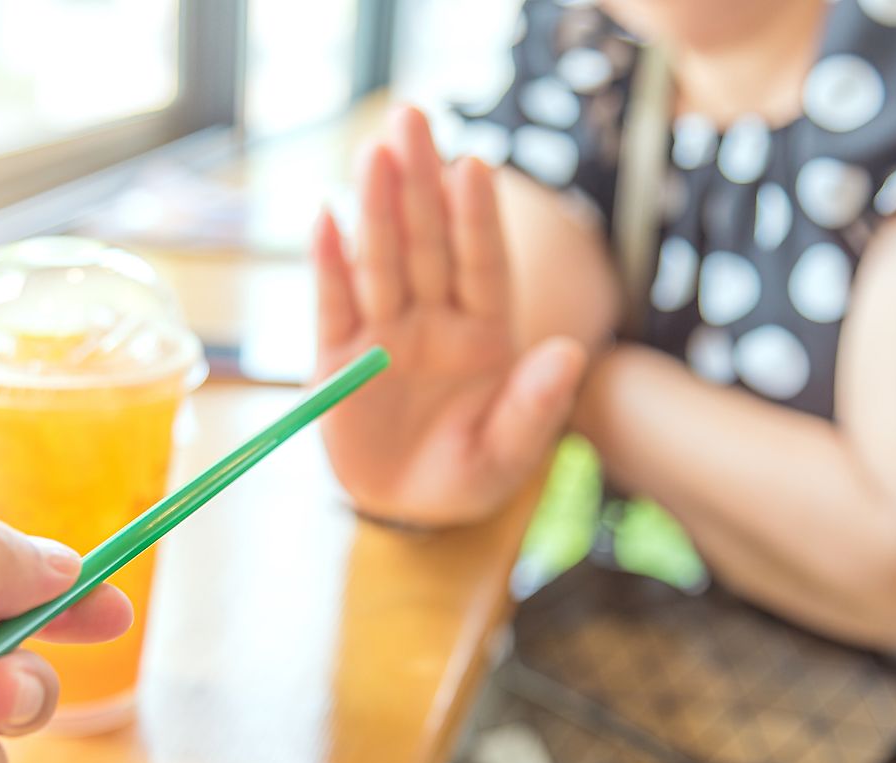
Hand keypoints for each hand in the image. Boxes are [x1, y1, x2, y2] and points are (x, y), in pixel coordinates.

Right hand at [313, 106, 585, 526]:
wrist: (407, 513)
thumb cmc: (468, 476)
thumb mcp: (510, 454)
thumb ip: (536, 405)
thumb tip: (570, 352)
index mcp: (485, 335)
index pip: (482, 264)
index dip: (477, 216)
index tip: (474, 164)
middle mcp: (435, 321)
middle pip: (427, 243)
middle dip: (421, 182)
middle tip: (411, 116)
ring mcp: (385, 335)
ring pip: (380, 262)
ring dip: (376, 209)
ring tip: (374, 154)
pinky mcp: (338, 358)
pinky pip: (332, 306)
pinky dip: (328, 265)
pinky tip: (325, 219)